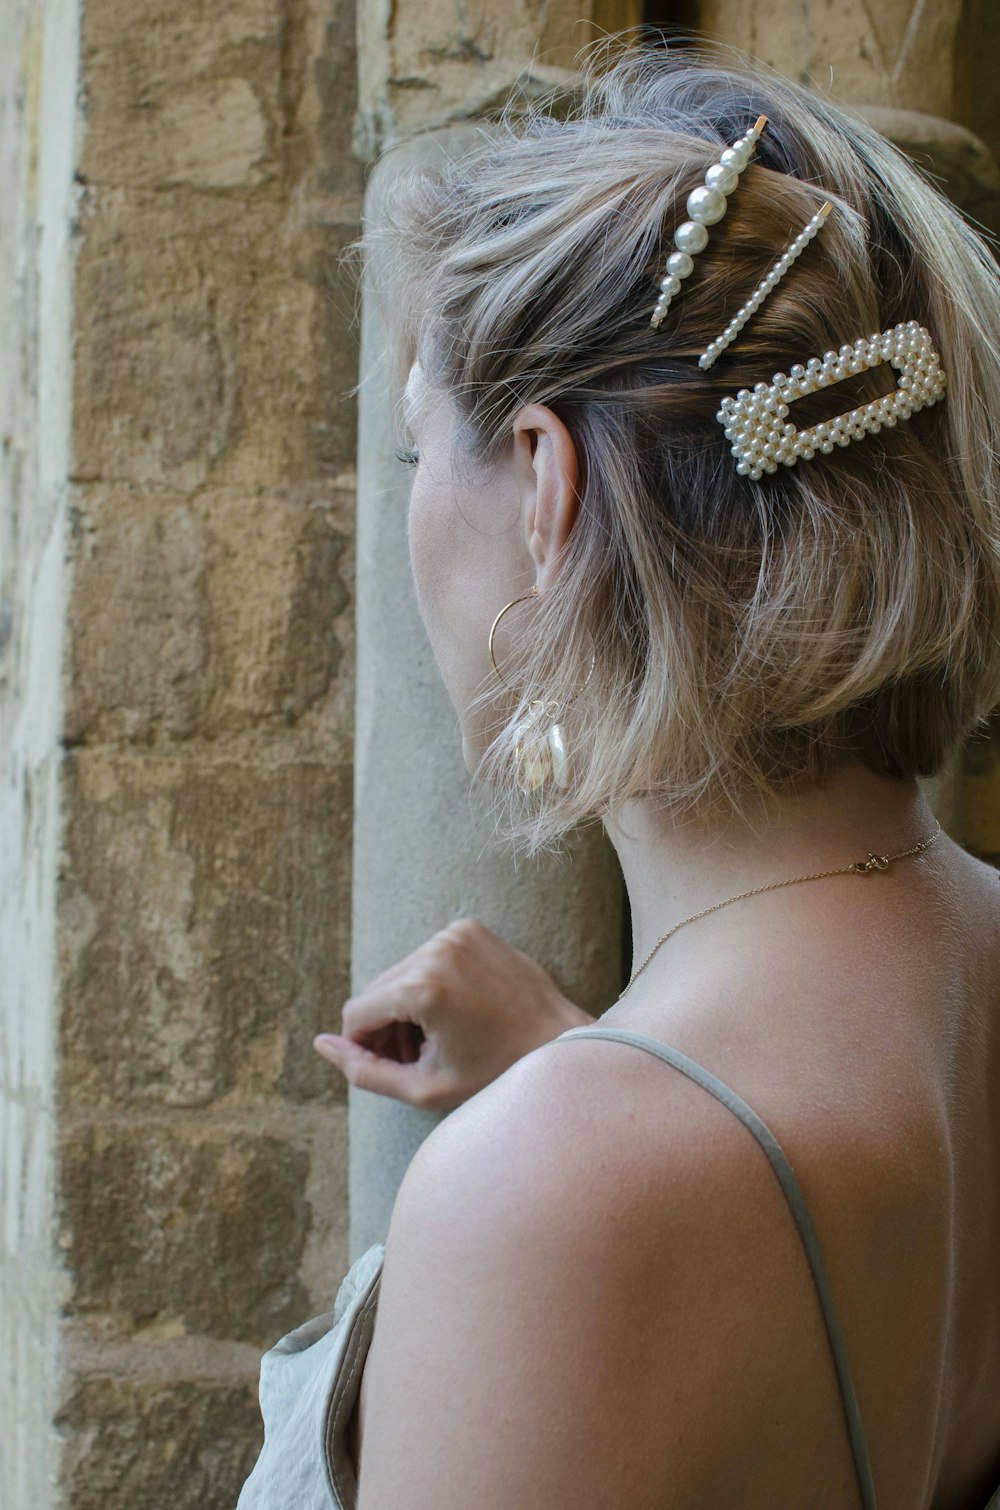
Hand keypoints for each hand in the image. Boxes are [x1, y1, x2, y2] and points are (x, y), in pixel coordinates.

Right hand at [314, 919, 591, 1110]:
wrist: (562, 1043)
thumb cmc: (497, 1075)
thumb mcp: (425, 1087)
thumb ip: (364, 1070)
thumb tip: (321, 1045)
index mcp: (423, 986)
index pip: (356, 1014)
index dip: (365, 1048)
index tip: (396, 1068)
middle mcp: (435, 949)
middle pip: (376, 991)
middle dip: (386, 1027)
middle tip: (420, 1059)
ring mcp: (455, 932)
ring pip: (399, 974)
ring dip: (406, 1006)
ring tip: (440, 1038)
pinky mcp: (470, 927)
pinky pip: (427, 958)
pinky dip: (430, 984)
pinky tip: (457, 1012)